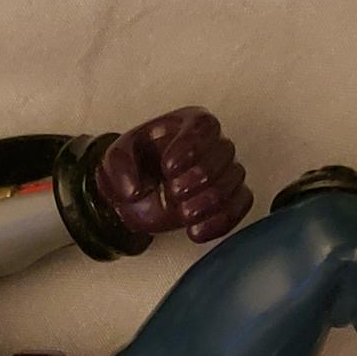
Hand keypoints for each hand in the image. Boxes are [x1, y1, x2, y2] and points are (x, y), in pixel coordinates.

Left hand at [94, 107, 252, 242]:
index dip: (189, 148)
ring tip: (182, 213)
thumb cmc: (135, 168)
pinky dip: (219, 222)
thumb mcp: (115, 159)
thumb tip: (134, 190)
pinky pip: (241, 206)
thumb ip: (119, 167)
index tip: (168, 168)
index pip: (204, 126)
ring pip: (233, 182)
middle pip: (224, 155)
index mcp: (189, 124)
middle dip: (196, 179)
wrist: (141, 197)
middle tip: (173, 191)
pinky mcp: (231, 197)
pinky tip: (194, 231)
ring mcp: (225, 171)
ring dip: (205, 203)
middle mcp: (213, 144)